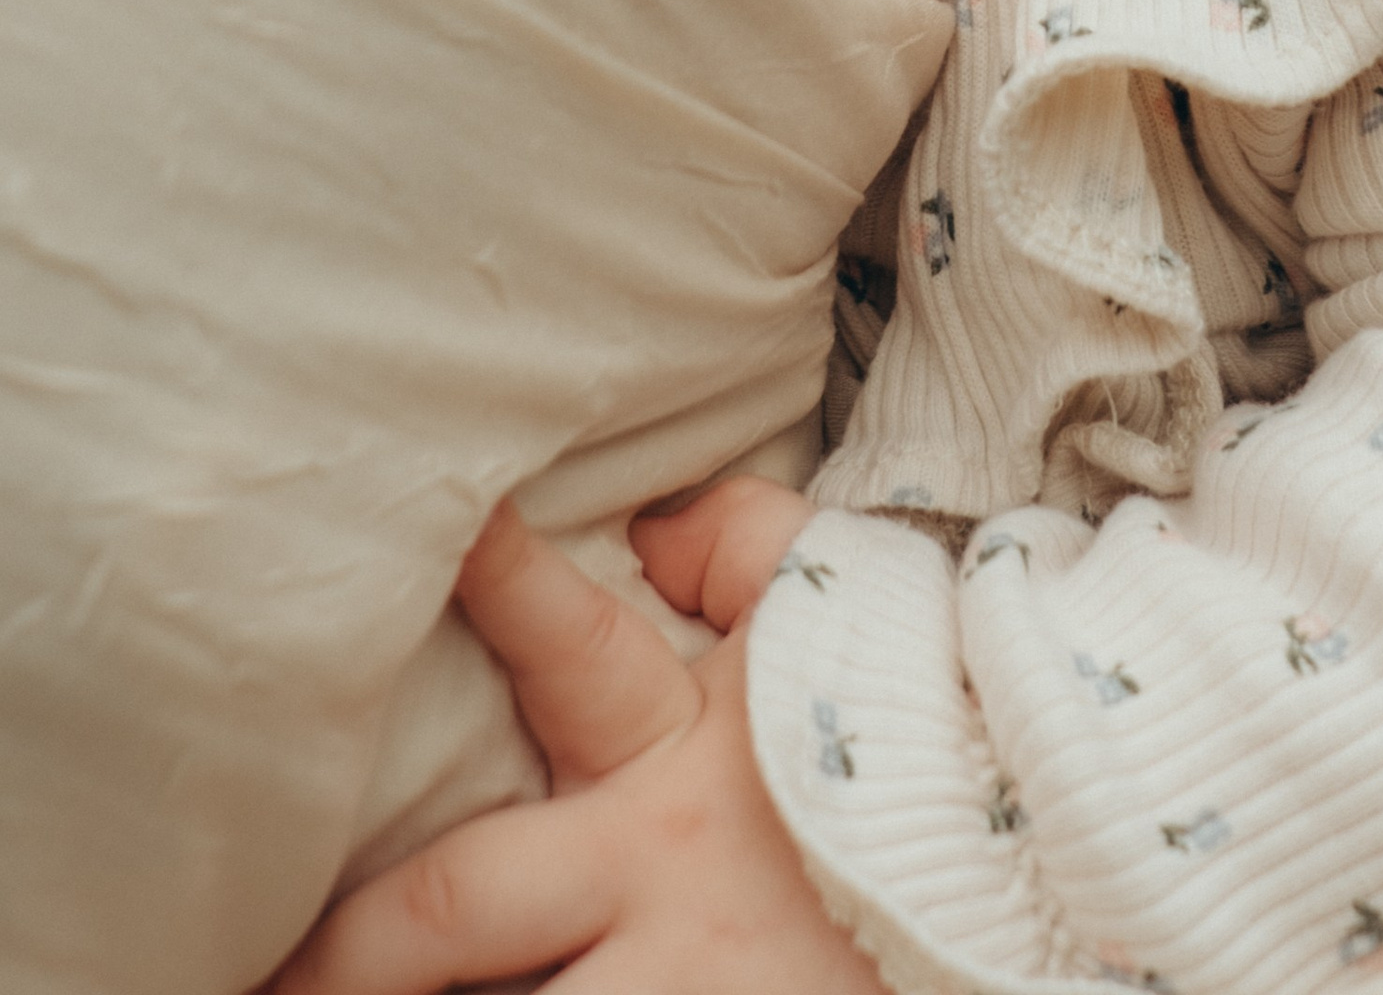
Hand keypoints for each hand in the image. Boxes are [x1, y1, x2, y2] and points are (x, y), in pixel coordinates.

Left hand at [267, 490, 883, 991]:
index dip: (492, 586)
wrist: (1044, 874)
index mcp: (679, 750)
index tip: (424, 535)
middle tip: (258, 980)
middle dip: (345, 954)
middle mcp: (656, 879)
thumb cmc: (924, 737)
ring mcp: (680, 990)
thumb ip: (750, 548)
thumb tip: (653, 514)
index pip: (564, 648)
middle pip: (454, 914)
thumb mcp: (851, 626)